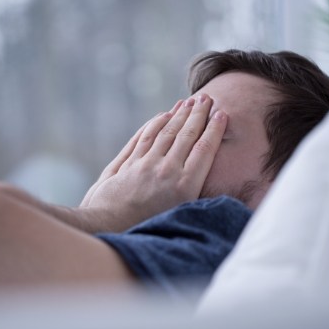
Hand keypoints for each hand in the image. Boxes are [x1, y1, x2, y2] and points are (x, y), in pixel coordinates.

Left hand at [80, 94, 227, 230]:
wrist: (107, 228)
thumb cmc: (145, 229)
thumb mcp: (178, 217)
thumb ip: (191, 193)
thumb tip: (205, 177)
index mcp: (184, 186)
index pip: (203, 150)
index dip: (214, 130)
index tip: (221, 115)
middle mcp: (166, 171)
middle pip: (186, 135)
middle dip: (198, 115)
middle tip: (206, 99)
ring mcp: (146, 164)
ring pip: (165, 132)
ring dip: (178, 115)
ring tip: (188, 102)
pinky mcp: (129, 163)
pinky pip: (144, 137)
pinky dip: (155, 123)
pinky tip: (162, 115)